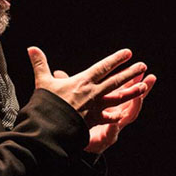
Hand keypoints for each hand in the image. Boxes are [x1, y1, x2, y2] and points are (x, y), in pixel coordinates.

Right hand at [28, 47, 147, 126]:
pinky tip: (123, 114)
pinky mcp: (94, 120)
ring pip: (118, 98)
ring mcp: (96, 107)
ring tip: (144, 86)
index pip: (103, 67)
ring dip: (132, 92)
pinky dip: (115, 116)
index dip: (116, 59)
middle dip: (130, 73)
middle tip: (142, 65)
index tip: (128, 53)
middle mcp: (93, 93)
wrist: (48, 127)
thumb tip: (31, 48)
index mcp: (83, 82)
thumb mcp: (43, 82)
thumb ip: (40, 64)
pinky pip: (109, 117)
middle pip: (116, 81)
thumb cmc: (46, 104)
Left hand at [85, 73, 156, 153]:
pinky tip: (114, 124)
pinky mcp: (105, 139)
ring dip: (134, 107)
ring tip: (139, 98)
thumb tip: (60, 72)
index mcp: (111, 104)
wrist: (82, 145)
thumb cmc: (82, 123)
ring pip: (128, 116)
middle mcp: (117, 115)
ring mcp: (114, 127)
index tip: (140, 70)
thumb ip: (78, 90)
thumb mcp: (80, 105)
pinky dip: (112, 129)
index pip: (124, 90)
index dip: (132, 80)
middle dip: (142, 89)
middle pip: (133, 100)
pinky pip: (110, 134)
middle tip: (151, 78)